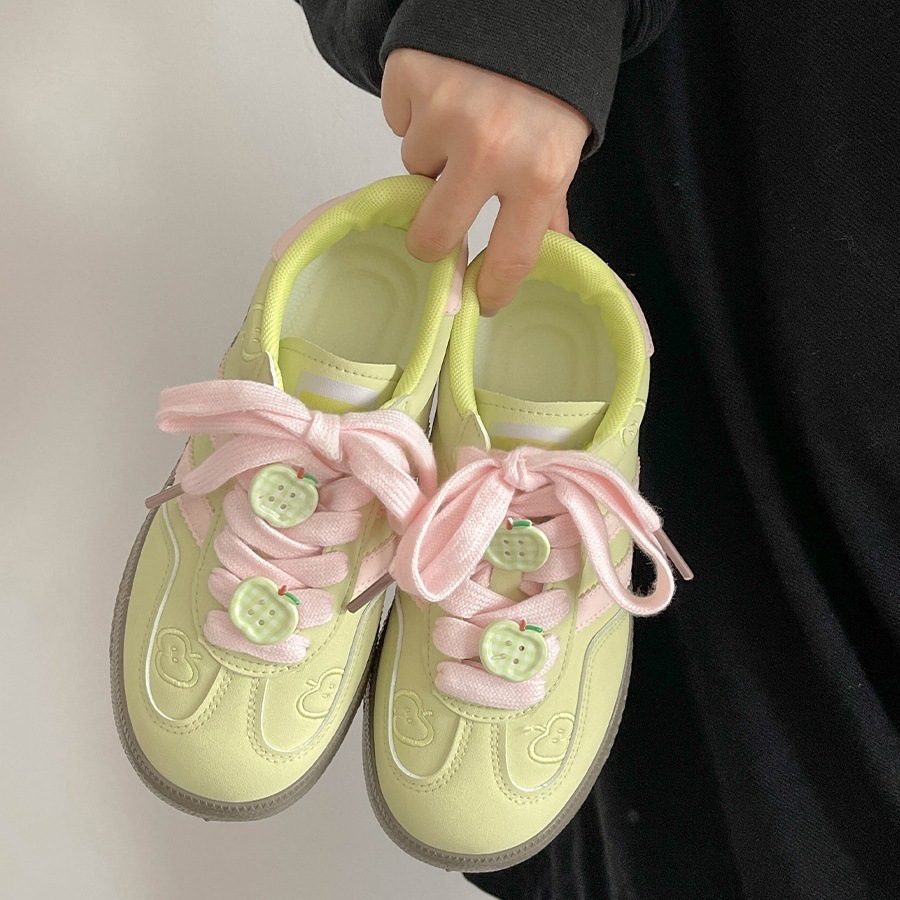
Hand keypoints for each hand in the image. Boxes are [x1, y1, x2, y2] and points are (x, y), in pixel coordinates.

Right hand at [382, 49, 589, 313]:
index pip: (511, 256)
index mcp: (539, 172)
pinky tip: (444, 91)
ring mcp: (445, 114)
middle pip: (433, 234)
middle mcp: (490, 148)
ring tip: (462, 120)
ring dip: (433, 154)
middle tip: (435, 227)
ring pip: (414, 168)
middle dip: (429, 239)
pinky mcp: (410, 80)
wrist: (529, 6)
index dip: (492, 289)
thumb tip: (552, 257)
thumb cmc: (547, 86)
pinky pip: (398, 121)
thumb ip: (549, 207)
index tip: (480, 303)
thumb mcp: (561, 148)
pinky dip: (415, 113)